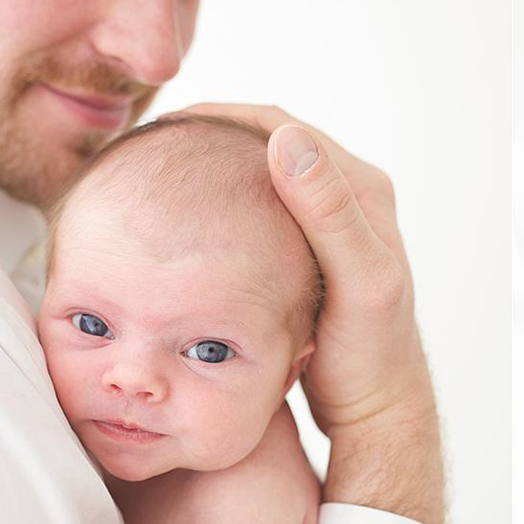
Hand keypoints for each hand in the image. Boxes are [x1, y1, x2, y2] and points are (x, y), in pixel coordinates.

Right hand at [169, 103, 443, 523]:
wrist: (375, 406)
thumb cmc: (370, 353)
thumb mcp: (357, 281)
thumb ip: (329, 211)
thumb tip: (287, 137)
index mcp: (363, 189)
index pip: (285, 129)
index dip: (225, 118)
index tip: (167, 126)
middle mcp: (346, 197)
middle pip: (267, 145)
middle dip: (210, 138)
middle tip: (147, 147)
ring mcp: (324, 225)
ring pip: (258, 177)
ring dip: (213, 169)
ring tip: (154, 173)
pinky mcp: (305, 251)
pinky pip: (255, 211)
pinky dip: (219, 207)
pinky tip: (180, 225)